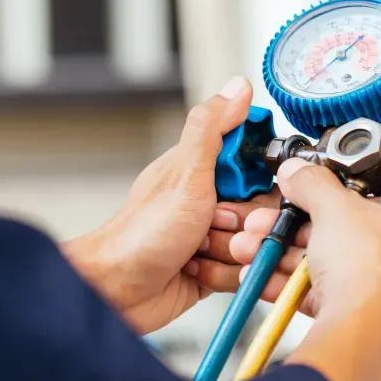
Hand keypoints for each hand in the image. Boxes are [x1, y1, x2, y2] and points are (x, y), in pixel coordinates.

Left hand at [62, 77, 301, 332]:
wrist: (116, 293)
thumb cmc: (140, 235)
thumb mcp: (185, 175)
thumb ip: (212, 129)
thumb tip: (237, 88)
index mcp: (204, 170)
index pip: (258, 166)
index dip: (260, 181)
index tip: (245, 191)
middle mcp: (210, 201)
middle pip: (264, 209)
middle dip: (246, 226)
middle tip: (215, 227)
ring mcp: (213, 235)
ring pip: (257, 242)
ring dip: (233, 253)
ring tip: (200, 253)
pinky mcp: (215, 267)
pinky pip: (245, 271)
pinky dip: (226, 275)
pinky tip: (198, 272)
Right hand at [230, 158, 380, 380]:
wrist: (358, 334)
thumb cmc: (373, 274)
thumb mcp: (335, 209)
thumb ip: (313, 185)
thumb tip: (300, 173)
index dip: (349, 193)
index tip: (319, 191)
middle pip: (356, 234)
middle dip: (303, 227)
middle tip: (280, 218)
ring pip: (338, 265)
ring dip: (291, 254)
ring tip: (259, 245)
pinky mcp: (372, 320)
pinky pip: (332, 294)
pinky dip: (298, 284)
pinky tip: (267, 276)